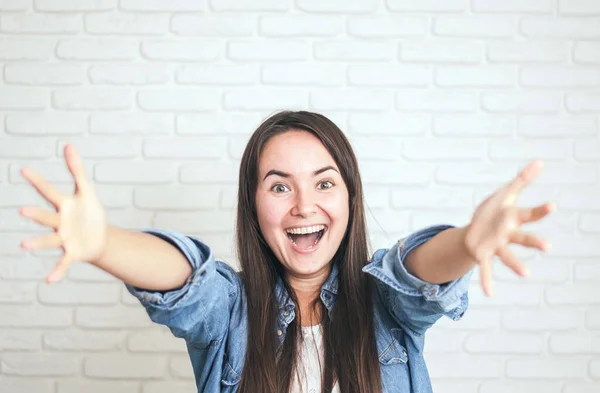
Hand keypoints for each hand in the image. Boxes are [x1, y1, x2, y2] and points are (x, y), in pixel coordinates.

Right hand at [20, 145, 107, 283]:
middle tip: (23, 210)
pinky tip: (49, 280)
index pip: (49, 191)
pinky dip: (57, 271)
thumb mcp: (87, 190)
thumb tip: (69, 145)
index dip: (38, 181)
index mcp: (64, 205)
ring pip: (50, 240)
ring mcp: (64, 238)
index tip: (23, 170)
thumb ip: (77, 169)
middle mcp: (60, 222)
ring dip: (38, 242)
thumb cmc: (89, 213)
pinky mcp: (73, 252)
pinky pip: (63, 262)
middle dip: (37, 214)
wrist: (99, 238)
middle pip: (47, 217)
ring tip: (24, 244)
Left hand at [464, 160, 555, 296]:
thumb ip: (521, 180)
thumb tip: (539, 162)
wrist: (474, 231)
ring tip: (525, 274)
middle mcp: (508, 234)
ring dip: (516, 264)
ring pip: (508, 256)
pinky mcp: (483, 255)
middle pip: (523, 238)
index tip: (552, 206)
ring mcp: (497, 246)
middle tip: (547, 247)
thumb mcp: (505, 194)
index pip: (529, 214)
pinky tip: (489, 294)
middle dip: (534, 242)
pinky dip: (487, 281)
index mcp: (512, 218)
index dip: (540, 210)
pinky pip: (485, 269)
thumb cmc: (493, 213)